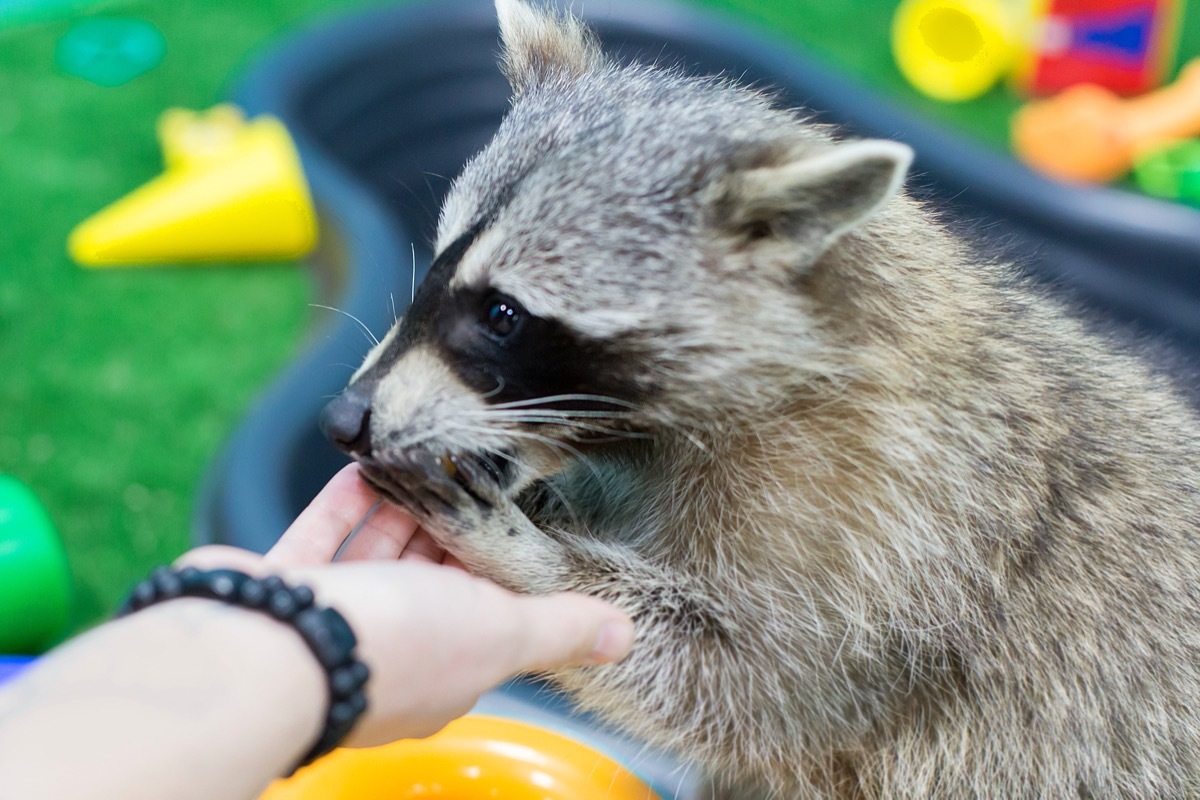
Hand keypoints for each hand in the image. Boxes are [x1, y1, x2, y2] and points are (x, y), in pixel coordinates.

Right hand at [180, 464, 634, 744]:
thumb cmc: (389, 648)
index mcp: (448, 661)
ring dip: (398, 502)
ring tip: (418, 451)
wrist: (268, 655)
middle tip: (464, 458)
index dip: (498, 552)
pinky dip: (345, 502)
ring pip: (376, 550)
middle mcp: (391, 643)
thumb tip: (624, 637)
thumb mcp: (498, 631)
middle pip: (428, 570)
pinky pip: (322, 536)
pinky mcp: (285, 587)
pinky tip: (360, 467)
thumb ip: (559, 627)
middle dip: (446, 518)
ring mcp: (334, 616)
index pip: (487, 600)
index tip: (511, 499)